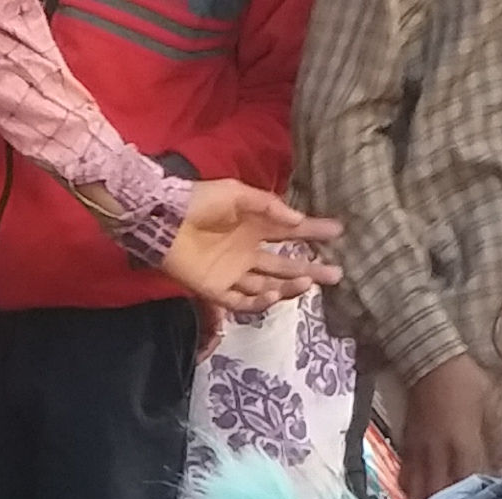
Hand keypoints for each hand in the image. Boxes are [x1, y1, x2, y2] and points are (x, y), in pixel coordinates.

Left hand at [159, 178, 341, 319]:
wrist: (163, 220)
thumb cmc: (198, 201)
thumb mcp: (237, 194)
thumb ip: (268, 206)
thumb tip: (298, 221)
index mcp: (254, 226)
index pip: (291, 232)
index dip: (314, 232)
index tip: (338, 232)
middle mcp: (248, 251)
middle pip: (285, 264)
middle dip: (311, 268)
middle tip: (336, 273)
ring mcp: (233, 272)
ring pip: (269, 284)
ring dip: (290, 285)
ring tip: (310, 281)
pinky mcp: (216, 289)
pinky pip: (243, 300)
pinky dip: (260, 300)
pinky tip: (275, 293)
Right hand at [396, 356, 501, 498]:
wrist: (430, 360)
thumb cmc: (465, 381)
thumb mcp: (490, 405)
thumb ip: (495, 439)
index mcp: (462, 443)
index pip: (466, 483)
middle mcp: (438, 452)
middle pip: (437, 494)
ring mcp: (419, 451)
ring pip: (417, 490)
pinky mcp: (406, 444)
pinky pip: (405, 476)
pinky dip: (412, 489)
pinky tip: (420, 492)